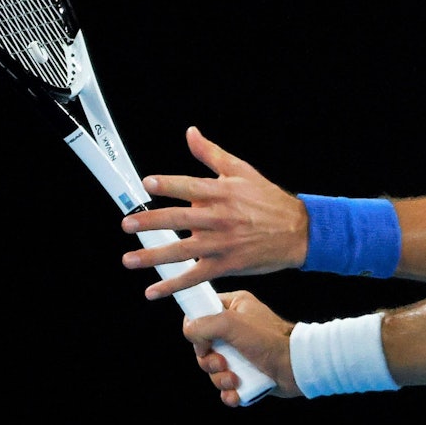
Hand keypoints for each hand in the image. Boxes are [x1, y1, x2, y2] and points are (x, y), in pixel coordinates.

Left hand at [121, 126, 308, 298]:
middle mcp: (220, 218)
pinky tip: (153, 291)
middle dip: (151, 222)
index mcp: (222, 193)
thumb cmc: (268, 200)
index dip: (168, 184)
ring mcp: (222, 243)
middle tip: (128, 224)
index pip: (190, 186)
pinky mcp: (226, 264)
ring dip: (153, 257)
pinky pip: (195, 276)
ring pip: (182, 251)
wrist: (298, 231)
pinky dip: (173, 285)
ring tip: (129, 259)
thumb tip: (190, 133)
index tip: (148, 184)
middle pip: (180, 220)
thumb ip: (211, 154)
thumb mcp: (242, 171)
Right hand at [184, 290, 301, 406]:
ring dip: (220, 379)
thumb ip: (204, 324)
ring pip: (214, 369)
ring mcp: (242, 352)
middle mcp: (236, 328)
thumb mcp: (231, 324)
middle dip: (209, 361)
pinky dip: (229, 393)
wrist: (296, 366)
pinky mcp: (247, 373)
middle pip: (204, 346)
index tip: (204, 341)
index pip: (203, 312)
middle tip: (222, 363)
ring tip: (235, 380)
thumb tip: (189, 331)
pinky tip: (237, 393)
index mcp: (234, 307)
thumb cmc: (268, 340)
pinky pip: (227, 386)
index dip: (197, 329)